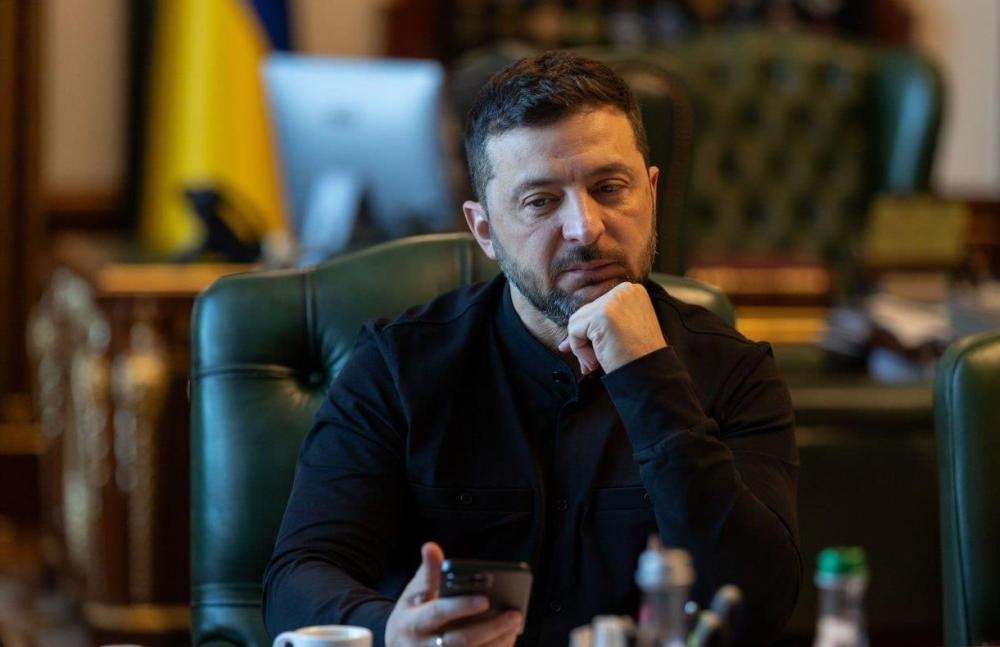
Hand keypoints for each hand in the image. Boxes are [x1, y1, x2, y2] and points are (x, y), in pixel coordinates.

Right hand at [385, 542, 522, 646]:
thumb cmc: (412, 615)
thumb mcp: (413, 593)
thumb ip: (427, 573)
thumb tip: (431, 547)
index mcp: (414, 622)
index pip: (438, 613)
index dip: (461, 606)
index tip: (485, 599)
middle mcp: (425, 646)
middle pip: (461, 640)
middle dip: (490, 628)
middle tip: (514, 614)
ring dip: (498, 641)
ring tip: (515, 624)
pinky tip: (508, 638)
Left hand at [558, 282, 666, 375]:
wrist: (650, 374)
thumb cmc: (637, 357)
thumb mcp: (620, 333)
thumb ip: (595, 328)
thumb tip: (564, 344)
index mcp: (632, 291)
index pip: (597, 307)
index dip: (591, 332)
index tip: (598, 350)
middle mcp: (624, 291)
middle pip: (585, 313)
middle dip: (585, 340)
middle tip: (593, 362)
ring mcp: (613, 301)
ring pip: (577, 321)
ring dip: (582, 347)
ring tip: (595, 363)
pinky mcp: (601, 314)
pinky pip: (574, 331)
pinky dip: (579, 350)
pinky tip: (595, 361)